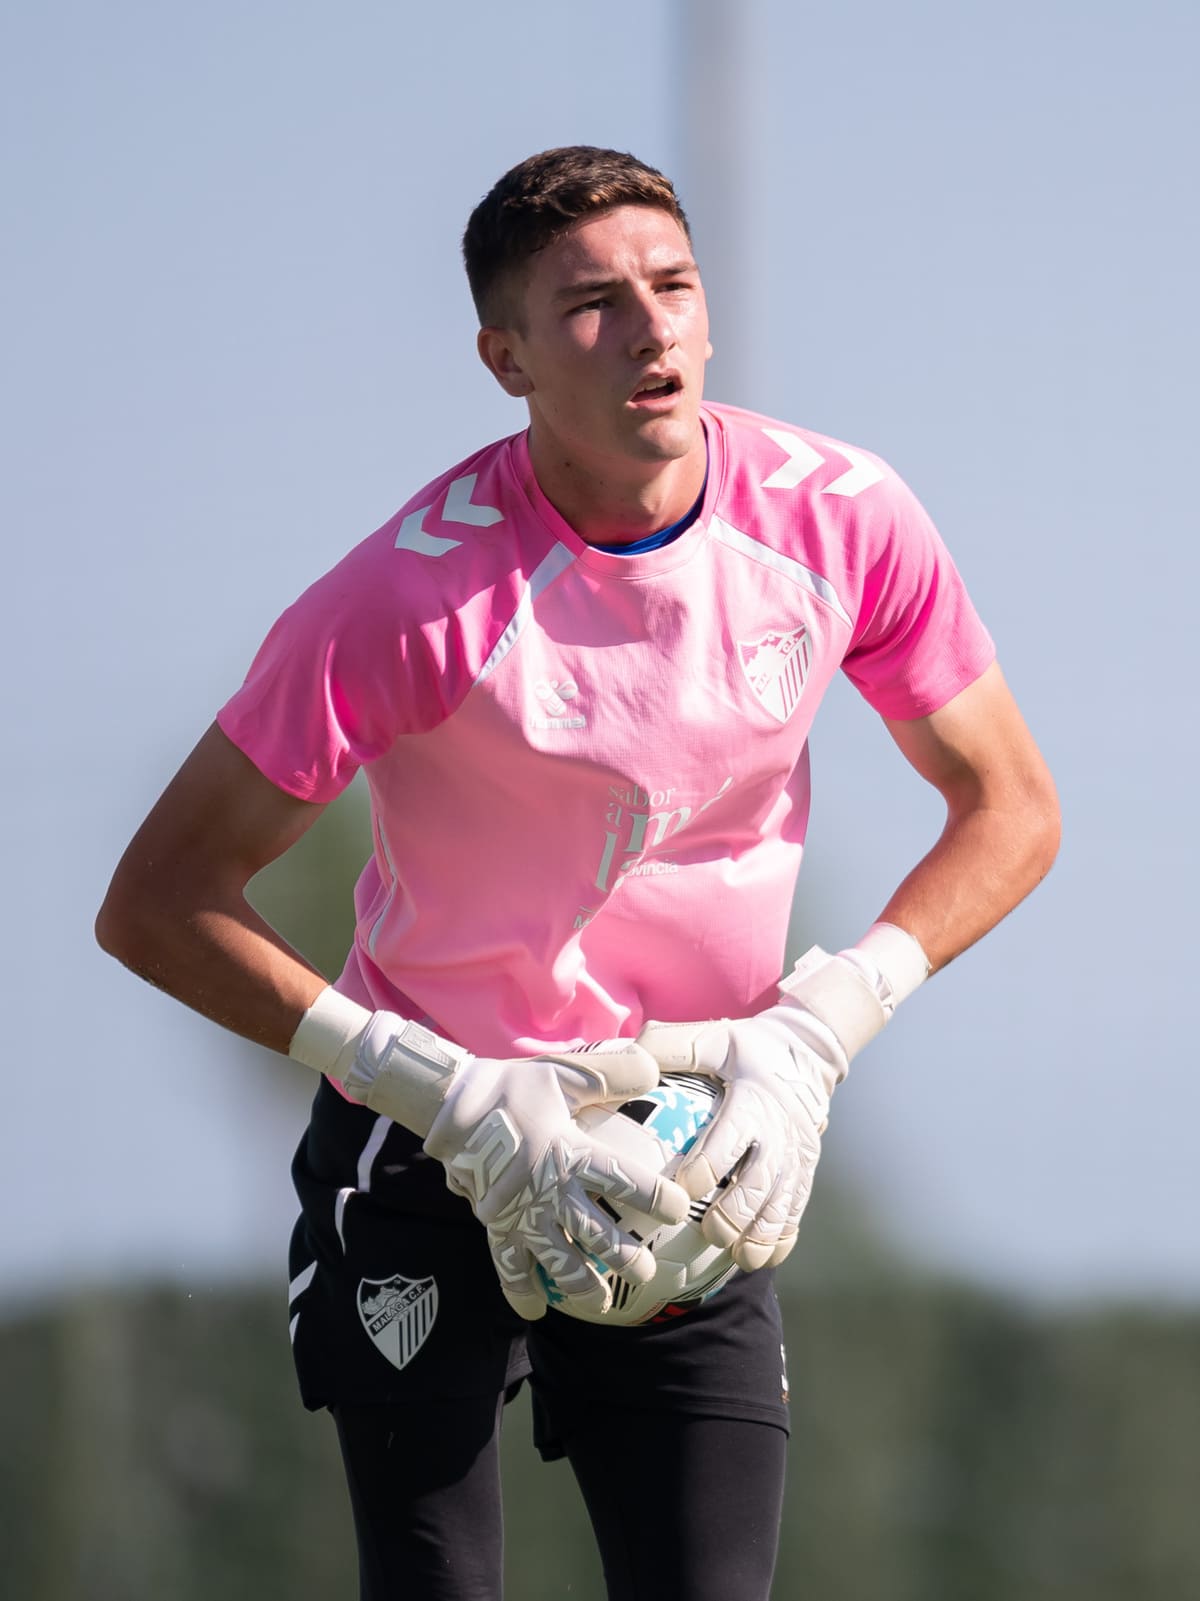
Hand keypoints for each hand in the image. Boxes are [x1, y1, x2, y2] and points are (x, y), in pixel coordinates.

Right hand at [332, 1013, 687, 1319]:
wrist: (453, 1106)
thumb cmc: (514, 1087)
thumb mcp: (564, 1072)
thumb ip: (610, 1072)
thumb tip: (654, 1069)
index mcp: (569, 1152)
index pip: (621, 1178)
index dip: (652, 1196)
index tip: (679, 1210)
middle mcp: (548, 1189)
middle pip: (594, 1233)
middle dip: (624, 1257)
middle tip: (646, 1272)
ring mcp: (520, 1212)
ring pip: (557, 1259)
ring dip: (580, 1285)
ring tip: (600, 1304)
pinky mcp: (496, 1224)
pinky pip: (508, 1266)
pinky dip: (520, 1292)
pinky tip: (534, 1314)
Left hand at [638, 942, 906, 1271]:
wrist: (807, 1057)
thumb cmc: (746, 1051)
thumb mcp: (713, 1039)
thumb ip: (672, 1046)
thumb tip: (630, 1055)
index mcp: (753, 1102)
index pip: (730, 1139)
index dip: (706, 1168)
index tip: (682, 1190)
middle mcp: (778, 1135)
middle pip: (761, 1183)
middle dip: (737, 1214)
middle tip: (713, 1235)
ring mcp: (796, 1158)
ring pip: (782, 1205)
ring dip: (762, 1234)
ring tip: (741, 1258)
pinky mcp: (805, 1173)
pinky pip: (796, 1211)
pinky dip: (782, 1238)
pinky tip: (763, 1259)